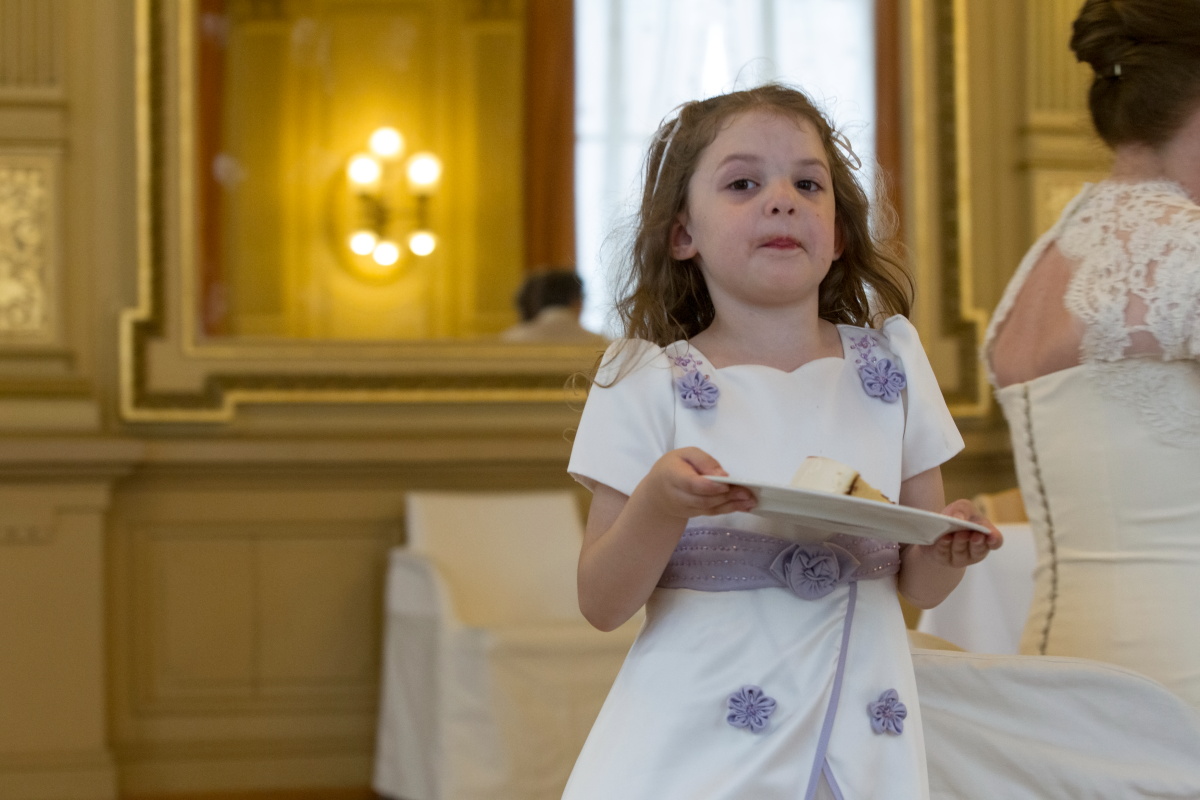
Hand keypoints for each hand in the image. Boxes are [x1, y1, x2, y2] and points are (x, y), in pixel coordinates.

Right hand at [634, 447, 756, 520]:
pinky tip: (745, 506)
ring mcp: (686, 509)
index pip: (692, 484)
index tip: (726, 484)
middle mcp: (678, 496)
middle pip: (703, 500)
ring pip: (710, 509)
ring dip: (732, 505)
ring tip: (751, 501)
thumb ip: (704, 461)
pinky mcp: (694, 515)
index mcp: (673, 476)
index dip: (710, 486)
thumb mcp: (685, 454)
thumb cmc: (674, 467)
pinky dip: (729, 509)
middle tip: (747, 493)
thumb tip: (723, 475)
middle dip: (727, 497)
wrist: (658, 492)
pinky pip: (712, 513)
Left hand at [920, 498, 1003, 567]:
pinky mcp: (945, 559)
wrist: (936, 526)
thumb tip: (959, 518)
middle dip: (977, 542)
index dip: (995, 540)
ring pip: (961, 552)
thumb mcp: (961, 507)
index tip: (992, 537)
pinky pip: (945, 554)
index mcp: (986, 536)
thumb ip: (963, 509)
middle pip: (978, 549)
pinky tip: (944, 538)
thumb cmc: (956, 516)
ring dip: (960, 543)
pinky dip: (944, 545)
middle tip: (975, 536)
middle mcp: (975, 549)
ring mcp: (961, 557)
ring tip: (958, 534)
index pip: (995, 541)